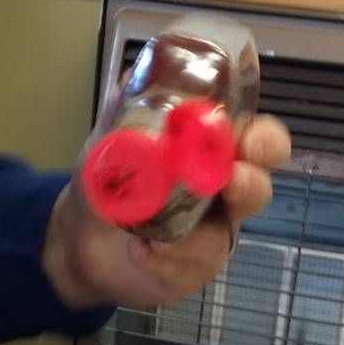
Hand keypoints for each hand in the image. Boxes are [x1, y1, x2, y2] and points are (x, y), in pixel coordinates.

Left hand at [43, 115, 289, 308]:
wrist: (78, 237)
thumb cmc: (108, 182)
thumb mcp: (110, 139)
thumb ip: (127, 109)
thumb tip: (136, 75)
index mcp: (214, 152)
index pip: (259, 141)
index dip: (265, 142)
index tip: (249, 143)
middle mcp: (222, 192)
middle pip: (259, 189)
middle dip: (250, 186)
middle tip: (230, 183)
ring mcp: (210, 234)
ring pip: (221, 238)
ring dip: (190, 238)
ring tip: (153, 239)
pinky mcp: (192, 269)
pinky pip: (191, 267)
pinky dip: (164, 261)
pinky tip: (139, 252)